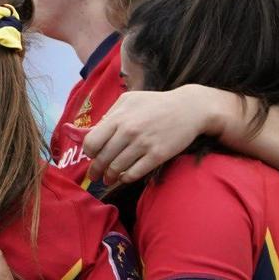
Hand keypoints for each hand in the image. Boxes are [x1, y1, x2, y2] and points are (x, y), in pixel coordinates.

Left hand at [82, 86, 220, 187]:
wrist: (189, 108)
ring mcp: (143, 144)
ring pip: (117, 169)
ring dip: (109, 177)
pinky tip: (124, 177)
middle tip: (94, 175)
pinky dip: (125, 178)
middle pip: (102, 159)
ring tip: (108, 179)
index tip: (92, 156)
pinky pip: (134, 174)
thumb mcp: (130, 100)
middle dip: (95, 170)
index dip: (89, 152)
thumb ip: (110, 114)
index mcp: (119, 117)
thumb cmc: (156, 103)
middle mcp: (129, 131)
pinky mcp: (157, 155)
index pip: (92, 142)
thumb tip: (93, 132)